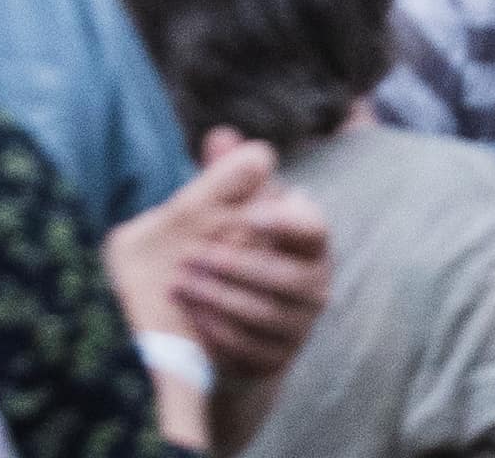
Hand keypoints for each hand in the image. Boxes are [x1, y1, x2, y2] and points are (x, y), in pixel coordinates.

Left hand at [110, 134, 332, 379]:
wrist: (231, 318)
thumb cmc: (234, 249)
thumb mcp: (226, 211)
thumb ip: (224, 174)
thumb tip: (222, 136)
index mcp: (309, 241)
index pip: (314, 227)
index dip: (286, 222)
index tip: (249, 215)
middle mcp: (315, 283)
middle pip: (288, 279)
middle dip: (237, 267)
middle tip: (191, 255)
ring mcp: (300, 325)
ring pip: (267, 316)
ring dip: (220, 299)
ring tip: (180, 285)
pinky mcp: (277, 358)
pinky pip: (252, 349)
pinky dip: (220, 332)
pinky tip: (191, 314)